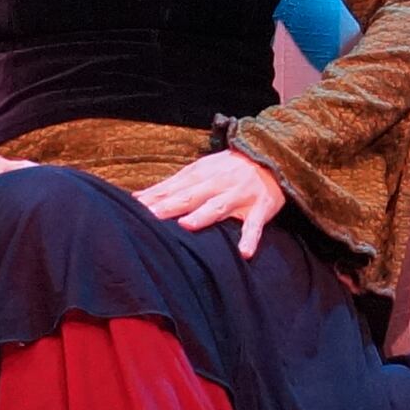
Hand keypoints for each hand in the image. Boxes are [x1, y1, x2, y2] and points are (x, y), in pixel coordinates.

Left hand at [142, 148, 287, 255]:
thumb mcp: (201, 170)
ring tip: (187, 225)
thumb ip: (172, 185)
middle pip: (192, 195)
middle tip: (152, 216)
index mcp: (203, 173)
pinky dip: (250, 238)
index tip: (136, 208)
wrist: (272, 157)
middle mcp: (219, 183)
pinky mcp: (260, 208)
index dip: (156, 197)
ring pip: (219, 206)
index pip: (175, 186)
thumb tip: (139, 197)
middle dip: (172, 205)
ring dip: (204, 215)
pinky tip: (244, 252)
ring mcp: (240, 195)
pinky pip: (255, 225)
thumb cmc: (229, 168)